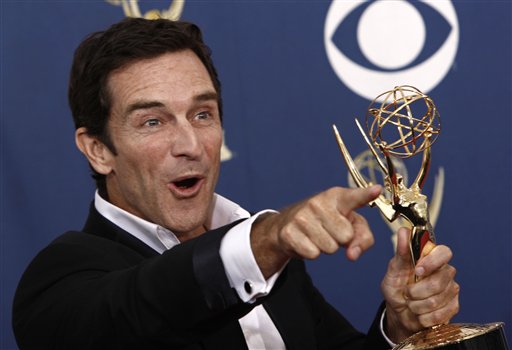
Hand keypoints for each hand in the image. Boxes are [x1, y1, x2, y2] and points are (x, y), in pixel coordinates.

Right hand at [251, 185, 381, 277]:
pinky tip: (306, 240)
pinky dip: (312, 252)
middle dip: (340, 240)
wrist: (288, 223)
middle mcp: (318, 203)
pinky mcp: (289, 232)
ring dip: (326, 247)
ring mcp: (302, 217)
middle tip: (329, 231)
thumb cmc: (326, 221)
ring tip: (317, 235)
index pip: (353, 197)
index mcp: (336, 197)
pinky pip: (313, 254)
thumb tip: (352, 254)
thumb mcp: (349, 224)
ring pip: (329, 247)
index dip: (365, 194)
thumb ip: (363, 237)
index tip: (376, 190)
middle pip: (346, 236)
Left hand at [381, 227, 459, 342]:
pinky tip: (419, 313)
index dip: (432, 262)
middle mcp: (445, 272)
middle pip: (439, 282)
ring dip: (416, 306)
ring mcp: (451, 289)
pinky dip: (423, 317)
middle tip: (406, 293)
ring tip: (411, 303)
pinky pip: (439, 315)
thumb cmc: (397, 287)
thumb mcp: (394, 269)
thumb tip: (404, 231)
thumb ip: (401, 251)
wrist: (399, 311)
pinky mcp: (453, 307)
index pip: (444, 252)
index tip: (417, 270)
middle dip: (416, 291)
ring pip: (437, 300)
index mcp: (432, 258)